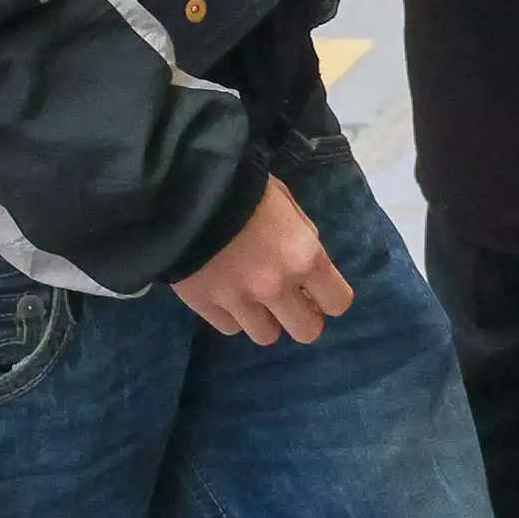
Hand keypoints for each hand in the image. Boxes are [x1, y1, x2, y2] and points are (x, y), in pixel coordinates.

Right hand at [172, 174, 352, 345]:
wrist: (180, 186)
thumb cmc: (240, 182)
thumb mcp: (283, 196)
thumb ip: (301, 231)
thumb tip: (307, 261)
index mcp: (303, 255)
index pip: (338, 302)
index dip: (329, 295)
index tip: (317, 287)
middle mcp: (276, 287)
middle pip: (307, 331)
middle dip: (301, 314)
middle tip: (287, 296)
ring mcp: (240, 302)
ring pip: (267, 336)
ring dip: (263, 317)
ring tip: (250, 291)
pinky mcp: (206, 308)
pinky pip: (230, 328)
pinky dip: (230, 313)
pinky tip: (223, 288)